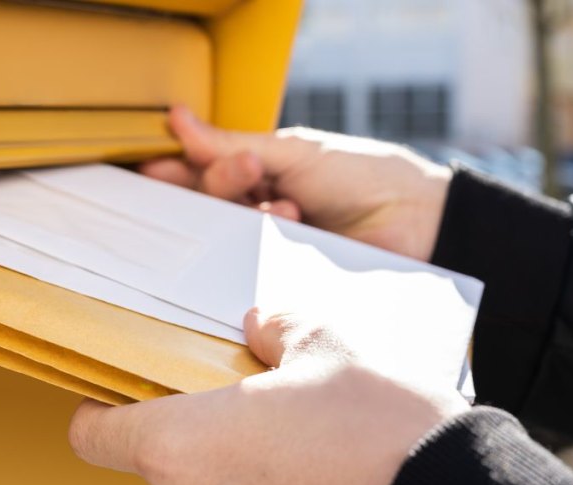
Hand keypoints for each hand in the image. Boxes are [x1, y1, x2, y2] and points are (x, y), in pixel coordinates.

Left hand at [68, 309, 468, 484]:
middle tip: (248, 414)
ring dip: (232, 480)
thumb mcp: (323, 350)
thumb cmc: (375, 429)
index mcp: (176, 446)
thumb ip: (274, 330)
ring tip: (293, 452)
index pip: (94, 437)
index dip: (101, 413)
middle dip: (194, 442)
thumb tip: (260, 324)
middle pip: (158, 469)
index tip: (124, 398)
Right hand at [141, 106, 452, 260]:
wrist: (416, 221)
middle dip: (222, 183)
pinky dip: (265, 241)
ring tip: (289, 205)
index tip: (156, 166)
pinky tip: (293, 226)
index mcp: (260, 173)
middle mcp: (259, 209)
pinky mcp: (281, 275)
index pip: (204, 172)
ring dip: (252, 211)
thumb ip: (231, 145)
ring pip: (227, 233)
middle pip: (210, 202)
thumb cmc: (362, 176)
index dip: (178, 170)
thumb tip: (180, 121)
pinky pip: (250, 264)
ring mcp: (269, 244)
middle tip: (249, 171)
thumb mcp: (293, 152)